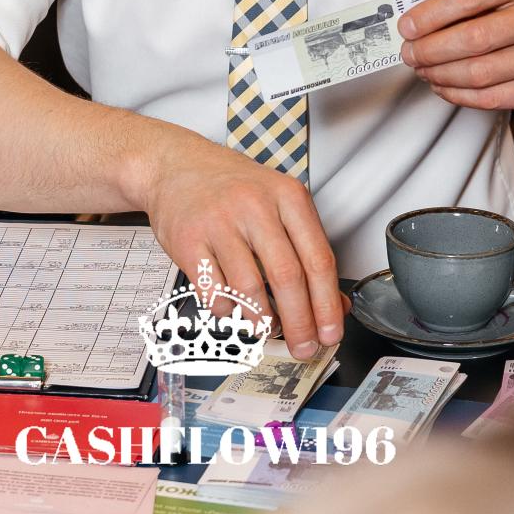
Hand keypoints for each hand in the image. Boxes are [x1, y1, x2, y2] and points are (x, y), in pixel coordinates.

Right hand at [138, 135, 343, 361]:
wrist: (177, 166)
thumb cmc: (233, 188)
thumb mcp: (280, 205)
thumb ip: (308, 250)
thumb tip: (336, 304)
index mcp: (288, 196)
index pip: (318, 259)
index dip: (327, 304)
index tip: (331, 333)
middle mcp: (255, 206)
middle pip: (287, 277)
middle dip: (299, 323)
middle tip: (303, 347)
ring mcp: (219, 222)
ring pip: (249, 289)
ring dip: (262, 321)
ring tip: (268, 330)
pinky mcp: (188, 240)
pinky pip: (213, 291)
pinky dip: (227, 310)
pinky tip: (233, 307)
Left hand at [399, 0, 513, 110]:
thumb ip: (467, 1)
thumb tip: (416, 26)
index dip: (431, 15)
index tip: (407, 28)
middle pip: (473, 39)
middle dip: (430, 50)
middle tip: (410, 53)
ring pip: (479, 72)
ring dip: (440, 74)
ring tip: (424, 70)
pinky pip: (492, 97)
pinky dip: (459, 95)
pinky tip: (444, 87)